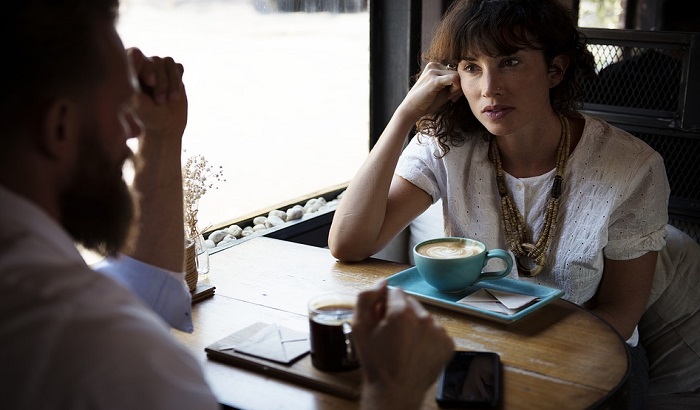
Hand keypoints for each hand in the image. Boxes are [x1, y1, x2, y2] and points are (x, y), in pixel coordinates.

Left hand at [127, 47, 187, 141]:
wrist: (164, 127)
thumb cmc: (146, 116)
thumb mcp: (136, 99)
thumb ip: (133, 76)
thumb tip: (136, 53)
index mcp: (127, 69)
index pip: (135, 54)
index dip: (145, 66)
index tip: (150, 83)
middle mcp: (142, 64)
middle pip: (154, 60)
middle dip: (161, 82)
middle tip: (159, 101)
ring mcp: (158, 68)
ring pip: (168, 62)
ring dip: (171, 83)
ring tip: (167, 101)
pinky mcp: (173, 73)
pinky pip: (178, 67)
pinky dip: (178, 82)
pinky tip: (174, 97)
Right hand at [353, 280, 453, 408]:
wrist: (395, 391)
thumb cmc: (376, 361)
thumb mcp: (359, 326)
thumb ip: (366, 297)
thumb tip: (382, 283)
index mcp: (402, 312)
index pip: (395, 292)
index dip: (385, 305)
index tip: (382, 319)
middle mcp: (424, 318)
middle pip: (411, 303)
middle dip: (401, 313)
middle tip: (392, 334)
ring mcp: (439, 331)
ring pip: (424, 317)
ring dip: (415, 325)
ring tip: (404, 345)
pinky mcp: (448, 344)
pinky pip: (436, 331)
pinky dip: (427, 337)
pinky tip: (417, 350)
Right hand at [397, 62, 462, 122]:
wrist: (412, 109)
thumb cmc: (427, 101)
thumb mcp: (443, 91)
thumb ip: (454, 85)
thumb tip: (468, 81)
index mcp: (434, 66)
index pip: (454, 70)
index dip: (457, 83)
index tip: (452, 94)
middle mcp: (433, 65)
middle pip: (457, 72)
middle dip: (457, 86)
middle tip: (450, 97)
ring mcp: (433, 71)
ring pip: (457, 76)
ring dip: (456, 88)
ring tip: (447, 96)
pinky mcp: (434, 79)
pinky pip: (454, 79)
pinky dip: (455, 88)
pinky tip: (449, 95)